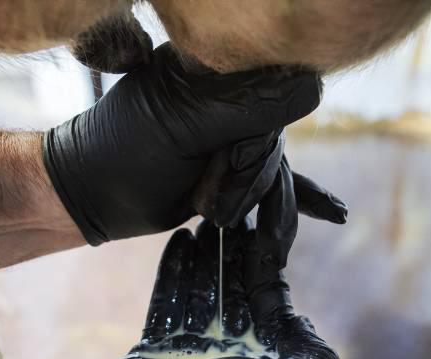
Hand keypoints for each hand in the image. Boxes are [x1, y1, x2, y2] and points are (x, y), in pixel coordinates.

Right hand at [12, 220, 339, 358]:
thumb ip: (314, 356)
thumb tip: (305, 323)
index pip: (274, 311)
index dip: (270, 270)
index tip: (265, 230)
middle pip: (238, 297)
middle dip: (237, 257)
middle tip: (234, 213)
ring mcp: (194, 358)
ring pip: (203, 295)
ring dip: (206, 257)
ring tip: (206, 217)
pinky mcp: (158, 353)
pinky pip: (168, 303)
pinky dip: (175, 272)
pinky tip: (180, 240)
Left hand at [44, 43, 345, 264]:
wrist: (94, 196)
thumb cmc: (124, 153)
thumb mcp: (182, 123)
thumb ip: (245, 104)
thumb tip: (314, 85)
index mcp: (214, 69)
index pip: (271, 94)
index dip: (252, 140)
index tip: (219, 160)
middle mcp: (233, 97)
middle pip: (274, 142)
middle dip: (244, 180)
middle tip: (206, 202)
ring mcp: (237, 136)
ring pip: (276, 172)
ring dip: (254, 201)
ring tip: (224, 216)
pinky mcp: (237, 171)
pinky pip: (282, 183)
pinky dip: (306, 199)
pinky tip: (336, 213)